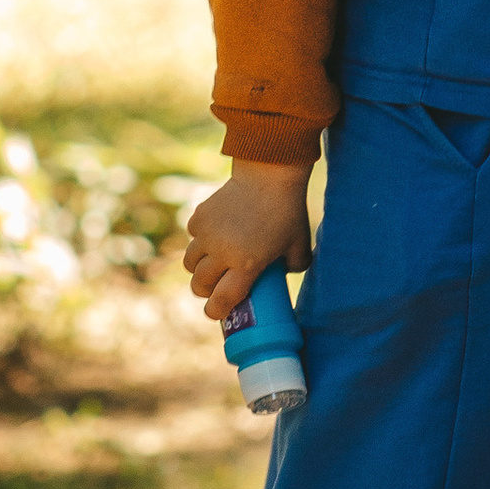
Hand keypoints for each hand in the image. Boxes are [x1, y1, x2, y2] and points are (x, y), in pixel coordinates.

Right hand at [184, 160, 312, 327]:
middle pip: (199, 284)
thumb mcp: (299, 245)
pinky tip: (215, 235)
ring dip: (199, 268)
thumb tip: (282, 276)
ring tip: (211, 264)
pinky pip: (193, 237)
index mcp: (246, 264)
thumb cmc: (288, 212)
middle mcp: (222, 252)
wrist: (269, 175)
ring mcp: (207, 234)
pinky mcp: (200, 216)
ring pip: (190, 263)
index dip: (216, 312)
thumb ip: (293, 266)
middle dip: (205, 291)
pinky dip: (200, 240)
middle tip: (214, 289)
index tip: (216, 314)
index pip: (222, 299)